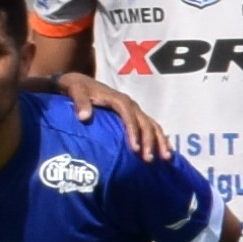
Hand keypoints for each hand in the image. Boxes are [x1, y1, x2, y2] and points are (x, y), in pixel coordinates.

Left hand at [56, 72, 171, 159]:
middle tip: (149, 159)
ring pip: (153, 125)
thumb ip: (80, 102)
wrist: (80, 82)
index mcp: (118, 99)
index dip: (133, 131)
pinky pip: (152, 127)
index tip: (134, 148)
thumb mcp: (76, 91)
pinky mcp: (135, 116)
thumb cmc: (77, 88)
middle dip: (149, 141)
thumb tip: (84, 117)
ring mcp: (135, 110)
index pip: (129, 116)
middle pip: (145, 123)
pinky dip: (160, 139)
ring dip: (160, 141)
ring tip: (166, 158)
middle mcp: (130, 105)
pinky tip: (165, 152)